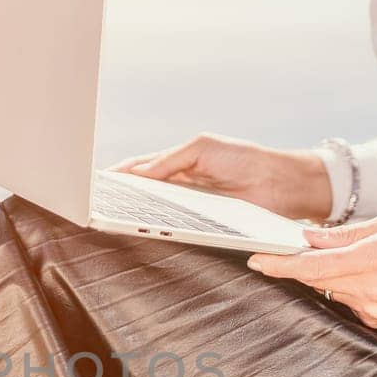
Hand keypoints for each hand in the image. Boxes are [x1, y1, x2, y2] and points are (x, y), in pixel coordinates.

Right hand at [109, 133, 332, 221]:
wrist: (279, 184)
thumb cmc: (244, 158)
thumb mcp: (202, 148)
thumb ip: (169, 159)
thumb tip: (138, 173)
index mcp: (177, 162)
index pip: (139, 169)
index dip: (118, 175)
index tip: (97, 183)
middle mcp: (179, 186)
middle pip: (141, 194)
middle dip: (120, 198)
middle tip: (98, 204)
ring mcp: (188, 207)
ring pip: (154, 213)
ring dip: (136, 216)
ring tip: (113, 217)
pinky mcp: (200, 226)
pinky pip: (174, 228)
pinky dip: (157, 228)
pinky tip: (145, 229)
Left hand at [249, 214, 376, 328]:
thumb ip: (343, 235)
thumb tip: (308, 238)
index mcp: (369, 260)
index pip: (310, 267)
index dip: (280, 265)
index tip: (257, 260)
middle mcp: (369, 290)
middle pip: (317, 281)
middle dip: (303, 267)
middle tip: (292, 252)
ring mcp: (374, 310)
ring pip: (334, 293)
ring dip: (332, 278)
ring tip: (356, 261)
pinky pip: (351, 305)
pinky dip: (351, 290)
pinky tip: (371, 278)